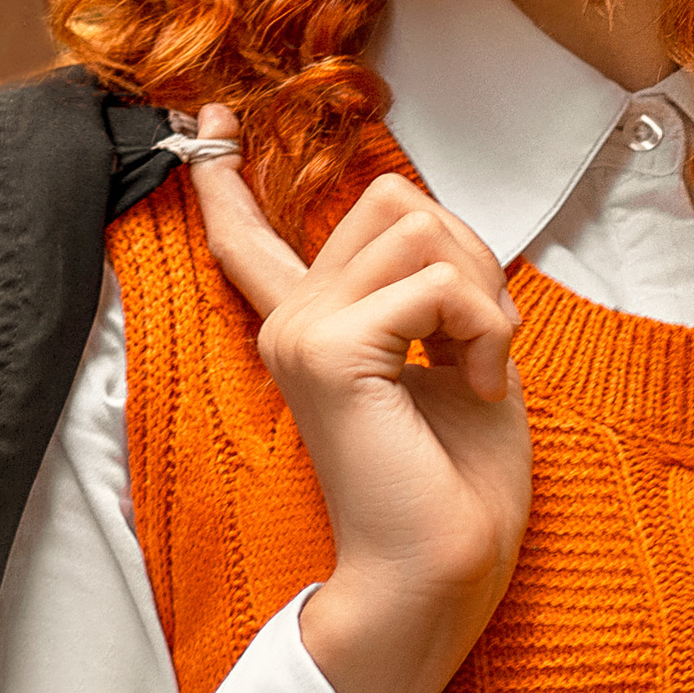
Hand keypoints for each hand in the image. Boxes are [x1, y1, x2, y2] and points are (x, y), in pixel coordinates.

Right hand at [186, 104, 531, 692]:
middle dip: (470, 256)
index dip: (230, 176)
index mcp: (312, 330)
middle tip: (482, 344)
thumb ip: (433, 291)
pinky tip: (478, 389)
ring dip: (484, 297)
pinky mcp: (331, 351)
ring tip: (479, 372)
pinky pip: (435, 282)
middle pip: (393, 198)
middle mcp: (291, 323)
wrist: (440, 575)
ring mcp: (302, 334)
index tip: (209, 117)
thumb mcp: (455, 362)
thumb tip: (435, 223)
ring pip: (419, 226)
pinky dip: (484, 329)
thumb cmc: (458, 489)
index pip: (253, 238)